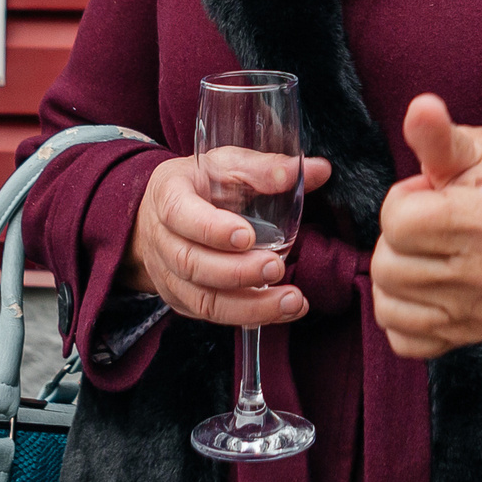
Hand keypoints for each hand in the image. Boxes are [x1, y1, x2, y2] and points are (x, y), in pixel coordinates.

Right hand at [123, 154, 332, 325]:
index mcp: (168, 196)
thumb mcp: (227, 165)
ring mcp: (167, 274)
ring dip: (249, 306)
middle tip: (276, 268)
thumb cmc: (201, 185)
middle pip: (191, 263)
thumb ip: (267, 169)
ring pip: (202, 299)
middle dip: (237, 272)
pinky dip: (248, 316)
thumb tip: (320, 170)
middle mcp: (161, 239)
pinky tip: (280, 310)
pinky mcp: (181, 299)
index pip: (179, 214)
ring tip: (291, 301)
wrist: (164, 214)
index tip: (247, 236)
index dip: (211, 229)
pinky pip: (211, 315)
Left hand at [372, 94, 481, 359]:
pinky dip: (402, 313)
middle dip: (396, 241)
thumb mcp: (465, 148)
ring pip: (388, 304)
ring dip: (395, 276)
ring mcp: (479, 310)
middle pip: (388, 267)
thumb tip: (422, 108)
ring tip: (427, 252)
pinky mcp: (468, 334)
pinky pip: (403, 338)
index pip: (398, 222)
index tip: (429, 196)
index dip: (402, 202)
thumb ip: (436, 135)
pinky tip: (425, 285)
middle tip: (428, 226)